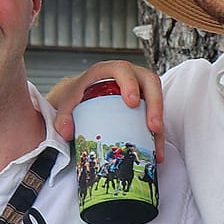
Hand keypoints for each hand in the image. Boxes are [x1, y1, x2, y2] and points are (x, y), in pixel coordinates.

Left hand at [49, 61, 164, 153]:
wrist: (80, 99)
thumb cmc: (76, 96)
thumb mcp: (66, 104)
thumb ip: (62, 116)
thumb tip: (67, 131)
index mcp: (109, 70)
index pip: (123, 70)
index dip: (130, 83)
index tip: (132, 102)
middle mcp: (130, 76)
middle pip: (150, 82)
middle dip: (155, 104)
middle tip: (153, 126)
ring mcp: (141, 90)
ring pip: (158, 100)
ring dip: (160, 123)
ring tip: (157, 147)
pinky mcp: (146, 105)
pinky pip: (156, 116)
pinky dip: (157, 135)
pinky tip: (156, 153)